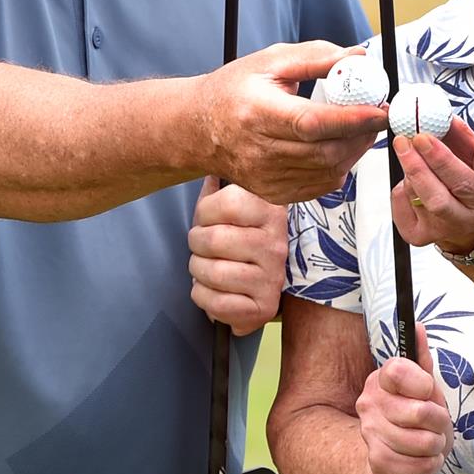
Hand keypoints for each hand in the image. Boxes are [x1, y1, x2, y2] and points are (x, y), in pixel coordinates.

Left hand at [187, 177, 286, 335]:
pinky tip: (212, 289)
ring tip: (206, 268)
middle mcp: (277, 243)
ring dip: (198, 271)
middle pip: (213, 239)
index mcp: (271, 211)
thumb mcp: (231, 207)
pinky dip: (203, 296)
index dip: (204, 211)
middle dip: (196, 244)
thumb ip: (217, 188)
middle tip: (202, 246)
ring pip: (212, 272)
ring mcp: (273, 277)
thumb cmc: (237, 239)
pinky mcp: (265, 307)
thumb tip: (206, 166)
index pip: (227, 202)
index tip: (207, 218)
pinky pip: (215, 302)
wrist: (258, 284)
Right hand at [197, 41, 387, 203]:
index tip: (379, 108)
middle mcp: (259, 150)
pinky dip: (339, 166)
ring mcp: (265, 176)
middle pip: (325, 151)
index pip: (312, 122)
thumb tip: (358, 57)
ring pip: (327, 170)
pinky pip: (319, 186)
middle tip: (378, 115)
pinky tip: (341, 147)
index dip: (351, 118)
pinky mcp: (272, 193)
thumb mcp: (271, 61)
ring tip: (363, 128)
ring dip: (355, 150)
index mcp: (257, 112)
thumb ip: (318, 57)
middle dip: (362, 134)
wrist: (197, 128)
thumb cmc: (233, 91)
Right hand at [357, 321, 451, 473]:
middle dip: (439, 422)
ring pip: (422, 442)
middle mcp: (369, 404)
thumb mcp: (425, 388)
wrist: (396, 456)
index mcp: (380, 380)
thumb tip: (418, 326)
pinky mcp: (377, 461)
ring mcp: (370, 433)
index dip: (422, 384)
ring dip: (435, 445)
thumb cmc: (415, 419)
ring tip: (429, 441)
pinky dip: (428, 464)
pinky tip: (423, 458)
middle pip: (419, 412)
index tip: (427, 391)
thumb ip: (422, 360)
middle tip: (435, 424)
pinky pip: (417, 465)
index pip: (399, 370)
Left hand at [391, 120, 473, 251]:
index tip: (423, 137)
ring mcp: (438, 232)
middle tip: (403, 140)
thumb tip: (445, 117)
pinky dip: (401, 187)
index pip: (462, 181)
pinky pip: (400, 204)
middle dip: (415, 165)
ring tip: (413, 155)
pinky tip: (411, 181)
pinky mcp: (417, 236)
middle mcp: (462, 221)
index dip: (440, 159)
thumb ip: (466, 140)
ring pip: (414, 196)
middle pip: (434, 195)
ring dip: (409, 171)